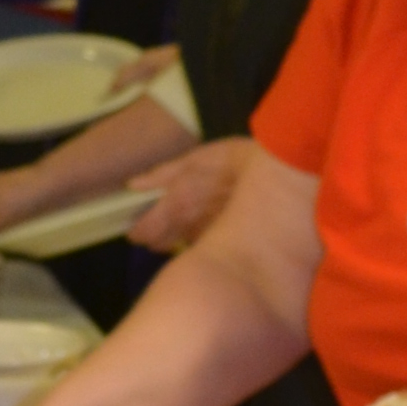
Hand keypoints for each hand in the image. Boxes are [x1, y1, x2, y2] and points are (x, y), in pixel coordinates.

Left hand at [127, 136, 249, 255]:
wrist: (273, 177)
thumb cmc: (232, 161)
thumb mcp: (194, 158)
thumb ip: (161, 174)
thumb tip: (133, 185)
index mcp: (175, 205)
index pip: (144, 232)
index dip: (136, 230)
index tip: (136, 225)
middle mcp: (187, 228)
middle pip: (158, 246)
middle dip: (154, 237)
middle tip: (158, 223)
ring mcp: (206, 239)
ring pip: (179, 247)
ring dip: (176, 239)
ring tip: (184, 222)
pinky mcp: (223, 244)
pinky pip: (200, 246)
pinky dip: (197, 240)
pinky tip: (205, 225)